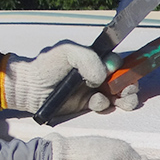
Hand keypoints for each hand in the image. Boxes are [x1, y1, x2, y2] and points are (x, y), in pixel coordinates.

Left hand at [0, 41, 138, 114]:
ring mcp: (95, 90)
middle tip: (125, 91)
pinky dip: (104, 106)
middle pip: (125, 79)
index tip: (121, 74)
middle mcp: (97, 73)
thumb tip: (104, 76)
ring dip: (125, 99)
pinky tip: (94, 103)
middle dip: (130, 86)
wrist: (29, 89)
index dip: (125, 69)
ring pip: (120, 95)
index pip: (119, 62)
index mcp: (95, 59)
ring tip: (120, 101)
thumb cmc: (47, 66)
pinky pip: (106, 107)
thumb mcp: (68, 52)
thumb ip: (89, 58)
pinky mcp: (89, 105)